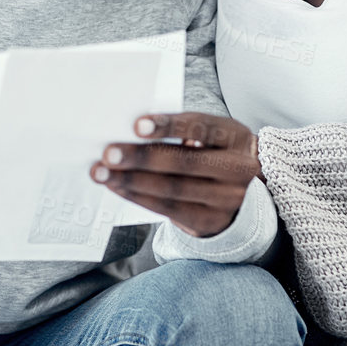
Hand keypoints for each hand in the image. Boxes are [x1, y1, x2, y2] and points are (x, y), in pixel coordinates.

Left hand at [90, 113, 260, 237]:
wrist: (244, 192)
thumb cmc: (215, 152)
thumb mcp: (212, 136)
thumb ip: (183, 131)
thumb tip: (132, 131)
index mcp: (236, 137)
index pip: (202, 128)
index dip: (170, 126)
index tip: (137, 124)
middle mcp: (237, 169)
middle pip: (184, 162)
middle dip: (142, 157)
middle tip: (108, 152)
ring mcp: (227, 198)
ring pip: (172, 189)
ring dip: (132, 180)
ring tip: (102, 172)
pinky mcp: (209, 220)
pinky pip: (168, 209)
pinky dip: (138, 196)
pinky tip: (118, 186)